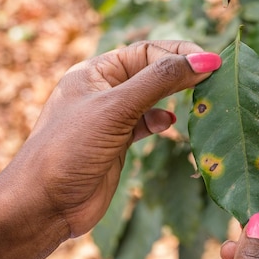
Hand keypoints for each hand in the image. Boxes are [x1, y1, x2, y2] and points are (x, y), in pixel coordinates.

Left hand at [0, 41, 220, 258]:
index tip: (214, 63)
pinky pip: (146, 125)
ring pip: (151, 100)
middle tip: (214, 78)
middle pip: (151, 73)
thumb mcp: (116, 109)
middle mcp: (102, 91)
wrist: (44, 206)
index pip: (146, 52)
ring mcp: (110, 119)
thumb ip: (159, 82)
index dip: (180, 54)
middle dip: (180, 74)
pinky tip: (169, 127)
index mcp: (95, 72)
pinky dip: (161, 123)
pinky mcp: (117, 145)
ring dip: (174, 99)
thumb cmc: (70, 150)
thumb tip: (204, 60)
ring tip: (200, 100)